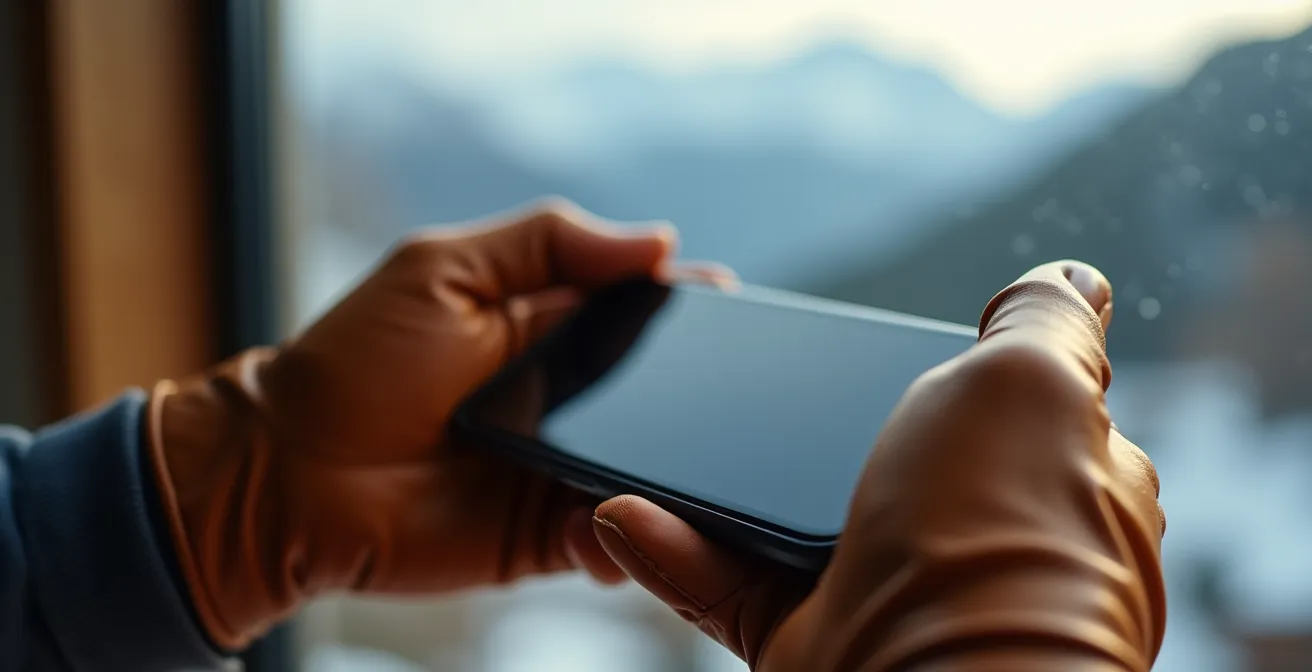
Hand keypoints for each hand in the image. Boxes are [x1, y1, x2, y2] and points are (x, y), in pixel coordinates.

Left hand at [146, 200, 682, 649]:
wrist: (287, 478)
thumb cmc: (353, 364)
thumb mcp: (441, 269)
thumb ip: (547, 242)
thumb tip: (660, 240)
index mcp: (551, 323)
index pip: (643, 310)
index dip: (691, 307)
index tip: (729, 305)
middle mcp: (569, 396)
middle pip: (665, 393)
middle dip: (702, 395)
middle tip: (733, 395)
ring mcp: (563, 468)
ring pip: (652, 469)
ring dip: (678, 471)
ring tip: (695, 470)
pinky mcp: (548, 534)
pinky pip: (614, 537)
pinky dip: (631, 536)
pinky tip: (626, 526)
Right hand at [587, 262, 1166, 670]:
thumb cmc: (998, 534)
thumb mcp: (1034, 381)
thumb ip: (1046, 323)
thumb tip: (1077, 278)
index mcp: (1051, 484)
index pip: (995, 412)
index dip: (942, 376)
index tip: (874, 355)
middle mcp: (979, 543)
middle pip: (878, 464)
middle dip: (816, 430)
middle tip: (753, 396)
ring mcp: (898, 597)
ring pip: (793, 525)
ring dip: (724, 488)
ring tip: (668, 449)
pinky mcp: (818, 646)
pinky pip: (730, 588)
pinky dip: (677, 553)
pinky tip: (630, 517)